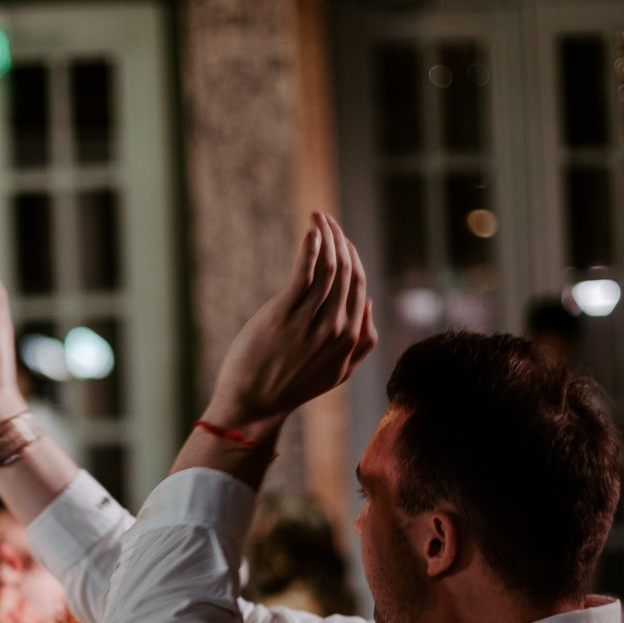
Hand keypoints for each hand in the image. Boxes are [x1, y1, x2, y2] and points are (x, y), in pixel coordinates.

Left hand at [205, 213, 376, 437]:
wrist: (253, 403)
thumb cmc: (291, 385)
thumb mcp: (337, 372)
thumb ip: (361, 342)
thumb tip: (369, 303)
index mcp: (351, 339)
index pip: (359, 286)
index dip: (352, 258)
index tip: (340, 240)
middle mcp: (335, 329)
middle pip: (345, 272)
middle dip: (340, 239)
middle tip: (327, 220)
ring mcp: (309, 322)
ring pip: (327, 268)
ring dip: (326, 236)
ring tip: (317, 218)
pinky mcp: (282, 316)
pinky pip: (304, 273)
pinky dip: (311, 247)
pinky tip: (312, 231)